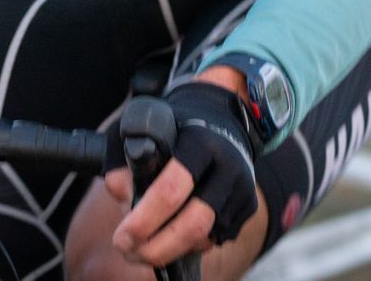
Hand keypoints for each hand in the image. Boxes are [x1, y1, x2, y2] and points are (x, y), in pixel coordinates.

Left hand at [108, 79, 259, 266]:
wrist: (218, 117)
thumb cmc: (171, 126)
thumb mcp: (140, 129)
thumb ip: (123, 160)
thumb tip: (126, 198)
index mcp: (199, 143)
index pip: (172, 189)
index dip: (144, 219)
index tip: (121, 237)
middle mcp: (228, 166)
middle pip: (195, 223)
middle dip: (158, 248)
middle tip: (129, 253)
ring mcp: (242, 189)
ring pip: (205, 237)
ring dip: (170, 251)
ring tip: (142, 249)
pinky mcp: (248, 206)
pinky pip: (216, 239)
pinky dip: (189, 244)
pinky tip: (170, 235)